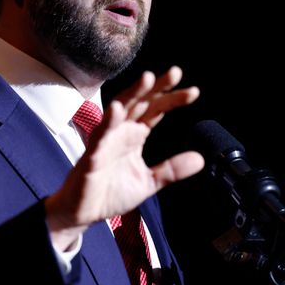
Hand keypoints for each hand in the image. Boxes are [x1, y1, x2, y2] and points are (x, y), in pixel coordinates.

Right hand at [45, 66, 204, 249]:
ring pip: (120, 110)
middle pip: (141, 102)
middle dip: (157, 87)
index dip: (173, 99)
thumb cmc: (111, 193)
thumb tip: (200, 159)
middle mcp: (121, 131)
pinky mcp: (92, 154)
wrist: (84, 213)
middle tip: (176, 72)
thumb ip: (171, 170)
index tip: (194, 91)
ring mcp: (106, 139)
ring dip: (133, 93)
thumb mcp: (148, 182)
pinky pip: (100, 134)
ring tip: (147, 78)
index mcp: (135, 135)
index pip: (156, 110)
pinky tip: (117, 109)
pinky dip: (108, 121)